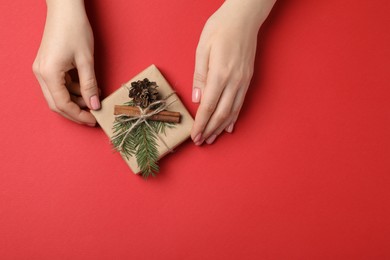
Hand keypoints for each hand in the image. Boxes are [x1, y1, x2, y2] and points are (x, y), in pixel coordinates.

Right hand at [33, 0, 99, 125]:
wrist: (65, 8)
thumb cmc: (75, 30)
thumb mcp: (86, 60)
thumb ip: (90, 85)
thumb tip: (94, 105)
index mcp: (49, 74)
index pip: (62, 105)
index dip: (78, 115)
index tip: (93, 120)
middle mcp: (41, 74)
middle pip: (57, 103)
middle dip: (75, 112)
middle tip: (93, 116)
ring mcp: (42, 69)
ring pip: (58, 95)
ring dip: (76, 100)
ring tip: (95, 96)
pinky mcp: (47, 65)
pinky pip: (59, 85)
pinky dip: (72, 90)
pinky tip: (87, 87)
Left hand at [191, 0, 275, 144]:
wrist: (244, 18)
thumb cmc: (220, 28)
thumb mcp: (202, 48)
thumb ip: (200, 75)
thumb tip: (197, 99)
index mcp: (220, 73)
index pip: (208, 106)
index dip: (201, 123)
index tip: (195, 136)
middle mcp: (234, 80)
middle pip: (222, 113)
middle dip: (210, 129)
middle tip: (202, 142)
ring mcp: (243, 81)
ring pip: (233, 111)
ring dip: (221, 127)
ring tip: (213, 138)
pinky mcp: (248, 79)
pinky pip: (241, 103)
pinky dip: (234, 117)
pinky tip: (229, 126)